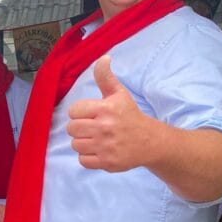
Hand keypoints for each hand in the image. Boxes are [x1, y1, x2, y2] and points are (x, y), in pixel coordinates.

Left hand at [66, 55, 151, 171]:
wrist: (150, 141)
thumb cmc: (130, 116)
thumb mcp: (119, 94)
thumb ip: (106, 77)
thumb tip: (103, 58)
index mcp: (106, 109)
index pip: (74, 111)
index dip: (80, 112)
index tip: (91, 114)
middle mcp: (105, 128)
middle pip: (72, 128)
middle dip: (79, 128)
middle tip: (92, 127)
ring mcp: (105, 147)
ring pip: (76, 145)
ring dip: (83, 142)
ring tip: (95, 139)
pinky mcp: (107, 163)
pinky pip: (82, 161)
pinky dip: (88, 157)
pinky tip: (98, 150)